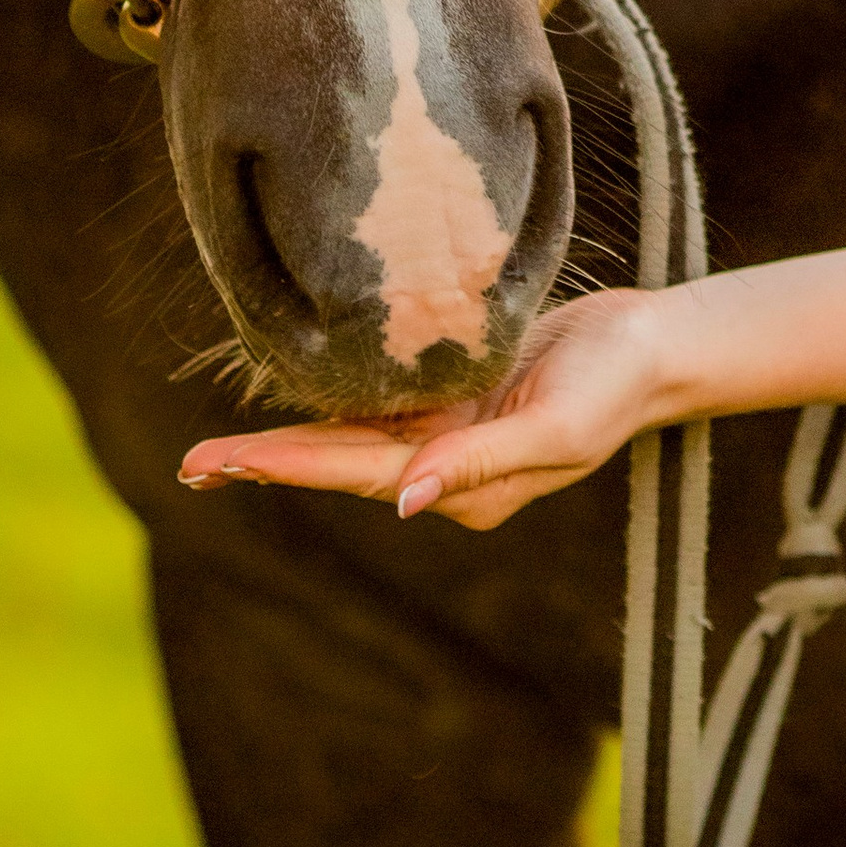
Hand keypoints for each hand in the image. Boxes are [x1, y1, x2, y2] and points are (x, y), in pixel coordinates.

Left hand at [179, 286, 667, 531]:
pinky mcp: (455, 395)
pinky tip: (293, 402)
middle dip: (266, 464)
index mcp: (463, 484)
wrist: (655, 344)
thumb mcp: (557, 425)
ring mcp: (448, 432)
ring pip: (351, 438)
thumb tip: (405, 501)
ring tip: (218, 452)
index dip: (287, 465)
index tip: (224, 466)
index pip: (358, 475)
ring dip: (287, 443)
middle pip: (339, 464)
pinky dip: (331, 405)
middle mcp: (443, 466)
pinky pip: (380, 404)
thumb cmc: (615, 383)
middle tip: (190, 467)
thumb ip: (482, 462)